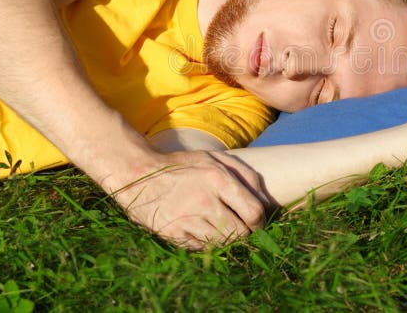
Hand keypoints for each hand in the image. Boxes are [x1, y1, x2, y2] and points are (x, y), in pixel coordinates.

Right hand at [109, 149, 269, 249]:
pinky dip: (206, 242)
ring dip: (226, 238)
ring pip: (222, 243)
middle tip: (242, 228)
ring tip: (220, 227)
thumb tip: (269, 203)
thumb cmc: (182, 165)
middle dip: (245, 232)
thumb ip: (246, 176)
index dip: (260, 222)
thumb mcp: (215, 159)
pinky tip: (200, 229)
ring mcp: (187, 220)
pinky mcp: (173, 234)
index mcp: (217, 180)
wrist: (137, 174)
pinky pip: (201, 248)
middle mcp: (204, 201)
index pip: (254, 212)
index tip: (258, 223)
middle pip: (241, 232)